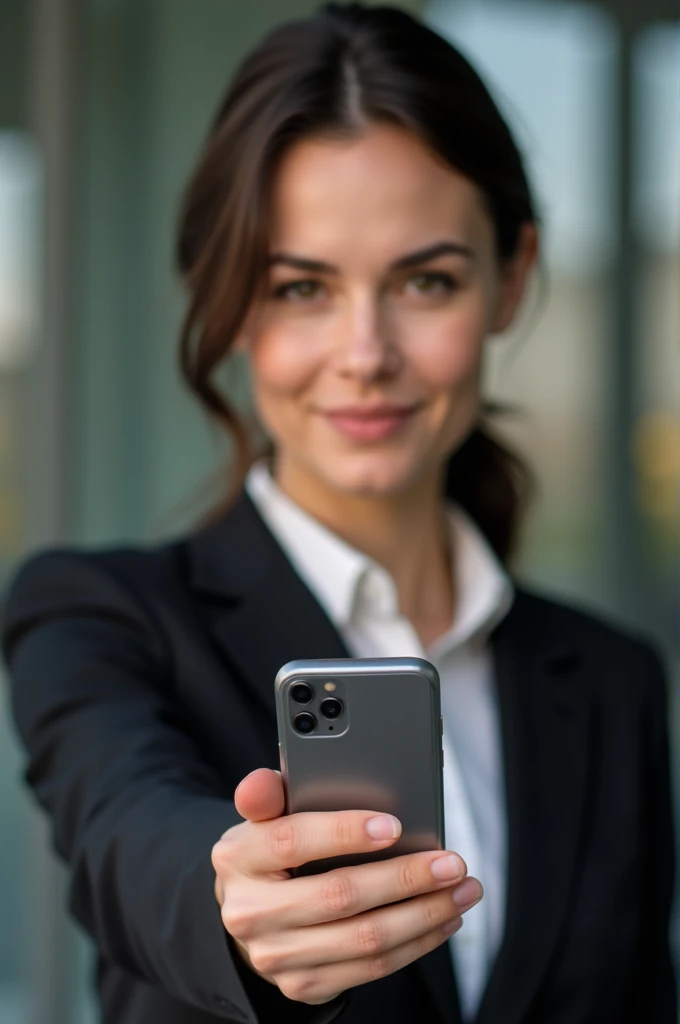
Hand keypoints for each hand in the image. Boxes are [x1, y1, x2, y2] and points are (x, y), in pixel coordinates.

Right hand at [212, 768, 482, 1004]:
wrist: (249, 913)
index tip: (395, 824)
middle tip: (452, 862)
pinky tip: (443, 920)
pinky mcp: (303, 985)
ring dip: (424, 915)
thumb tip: (270, 778)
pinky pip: (371, 968)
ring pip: (364, 939)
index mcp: (239, 857)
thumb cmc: (270, 851)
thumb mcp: (262, 815)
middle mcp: (250, 913)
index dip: (344, 831)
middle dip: (405, 878)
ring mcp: (276, 956)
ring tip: (462, 890)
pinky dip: (416, 944)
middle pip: (339, 896)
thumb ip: (268, 792)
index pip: (292, 840)